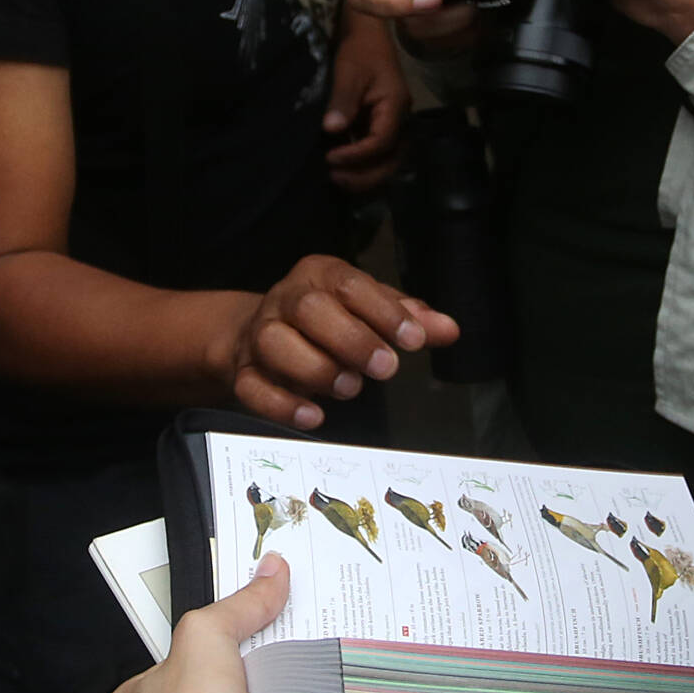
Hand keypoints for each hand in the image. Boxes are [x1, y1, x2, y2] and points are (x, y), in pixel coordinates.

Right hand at [215, 255, 457, 429]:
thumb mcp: (370, 308)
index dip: (383, 311)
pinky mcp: (244, 372)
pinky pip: (252, 387)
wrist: (256, 331)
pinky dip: (282, 404)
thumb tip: (449, 329)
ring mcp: (260, 335)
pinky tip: (313, 416)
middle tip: (384, 367)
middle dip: (350, 339)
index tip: (413, 340)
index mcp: (319, 275)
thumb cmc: (327, 319)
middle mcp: (286, 300)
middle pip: (310, 309)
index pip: (349, 284)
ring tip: (349, 387)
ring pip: (275, 343)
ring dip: (316, 368)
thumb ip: (409, 318)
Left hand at [322, 13, 407, 193]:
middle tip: (335, 178)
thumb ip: (342, 101)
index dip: (358, 155)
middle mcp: (400, 119)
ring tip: (336, 179)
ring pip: (387, 160)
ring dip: (365, 175)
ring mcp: (392, 123)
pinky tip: (340, 169)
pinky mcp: (380, 124)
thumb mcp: (348, 72)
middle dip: (366, 175)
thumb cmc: (358, 49)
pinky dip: (362, 165)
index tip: (331, 158)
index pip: (383, 141)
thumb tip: (331, 129)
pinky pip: (377, 152)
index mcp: (396, 105)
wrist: (365, 33)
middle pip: (392, 159)